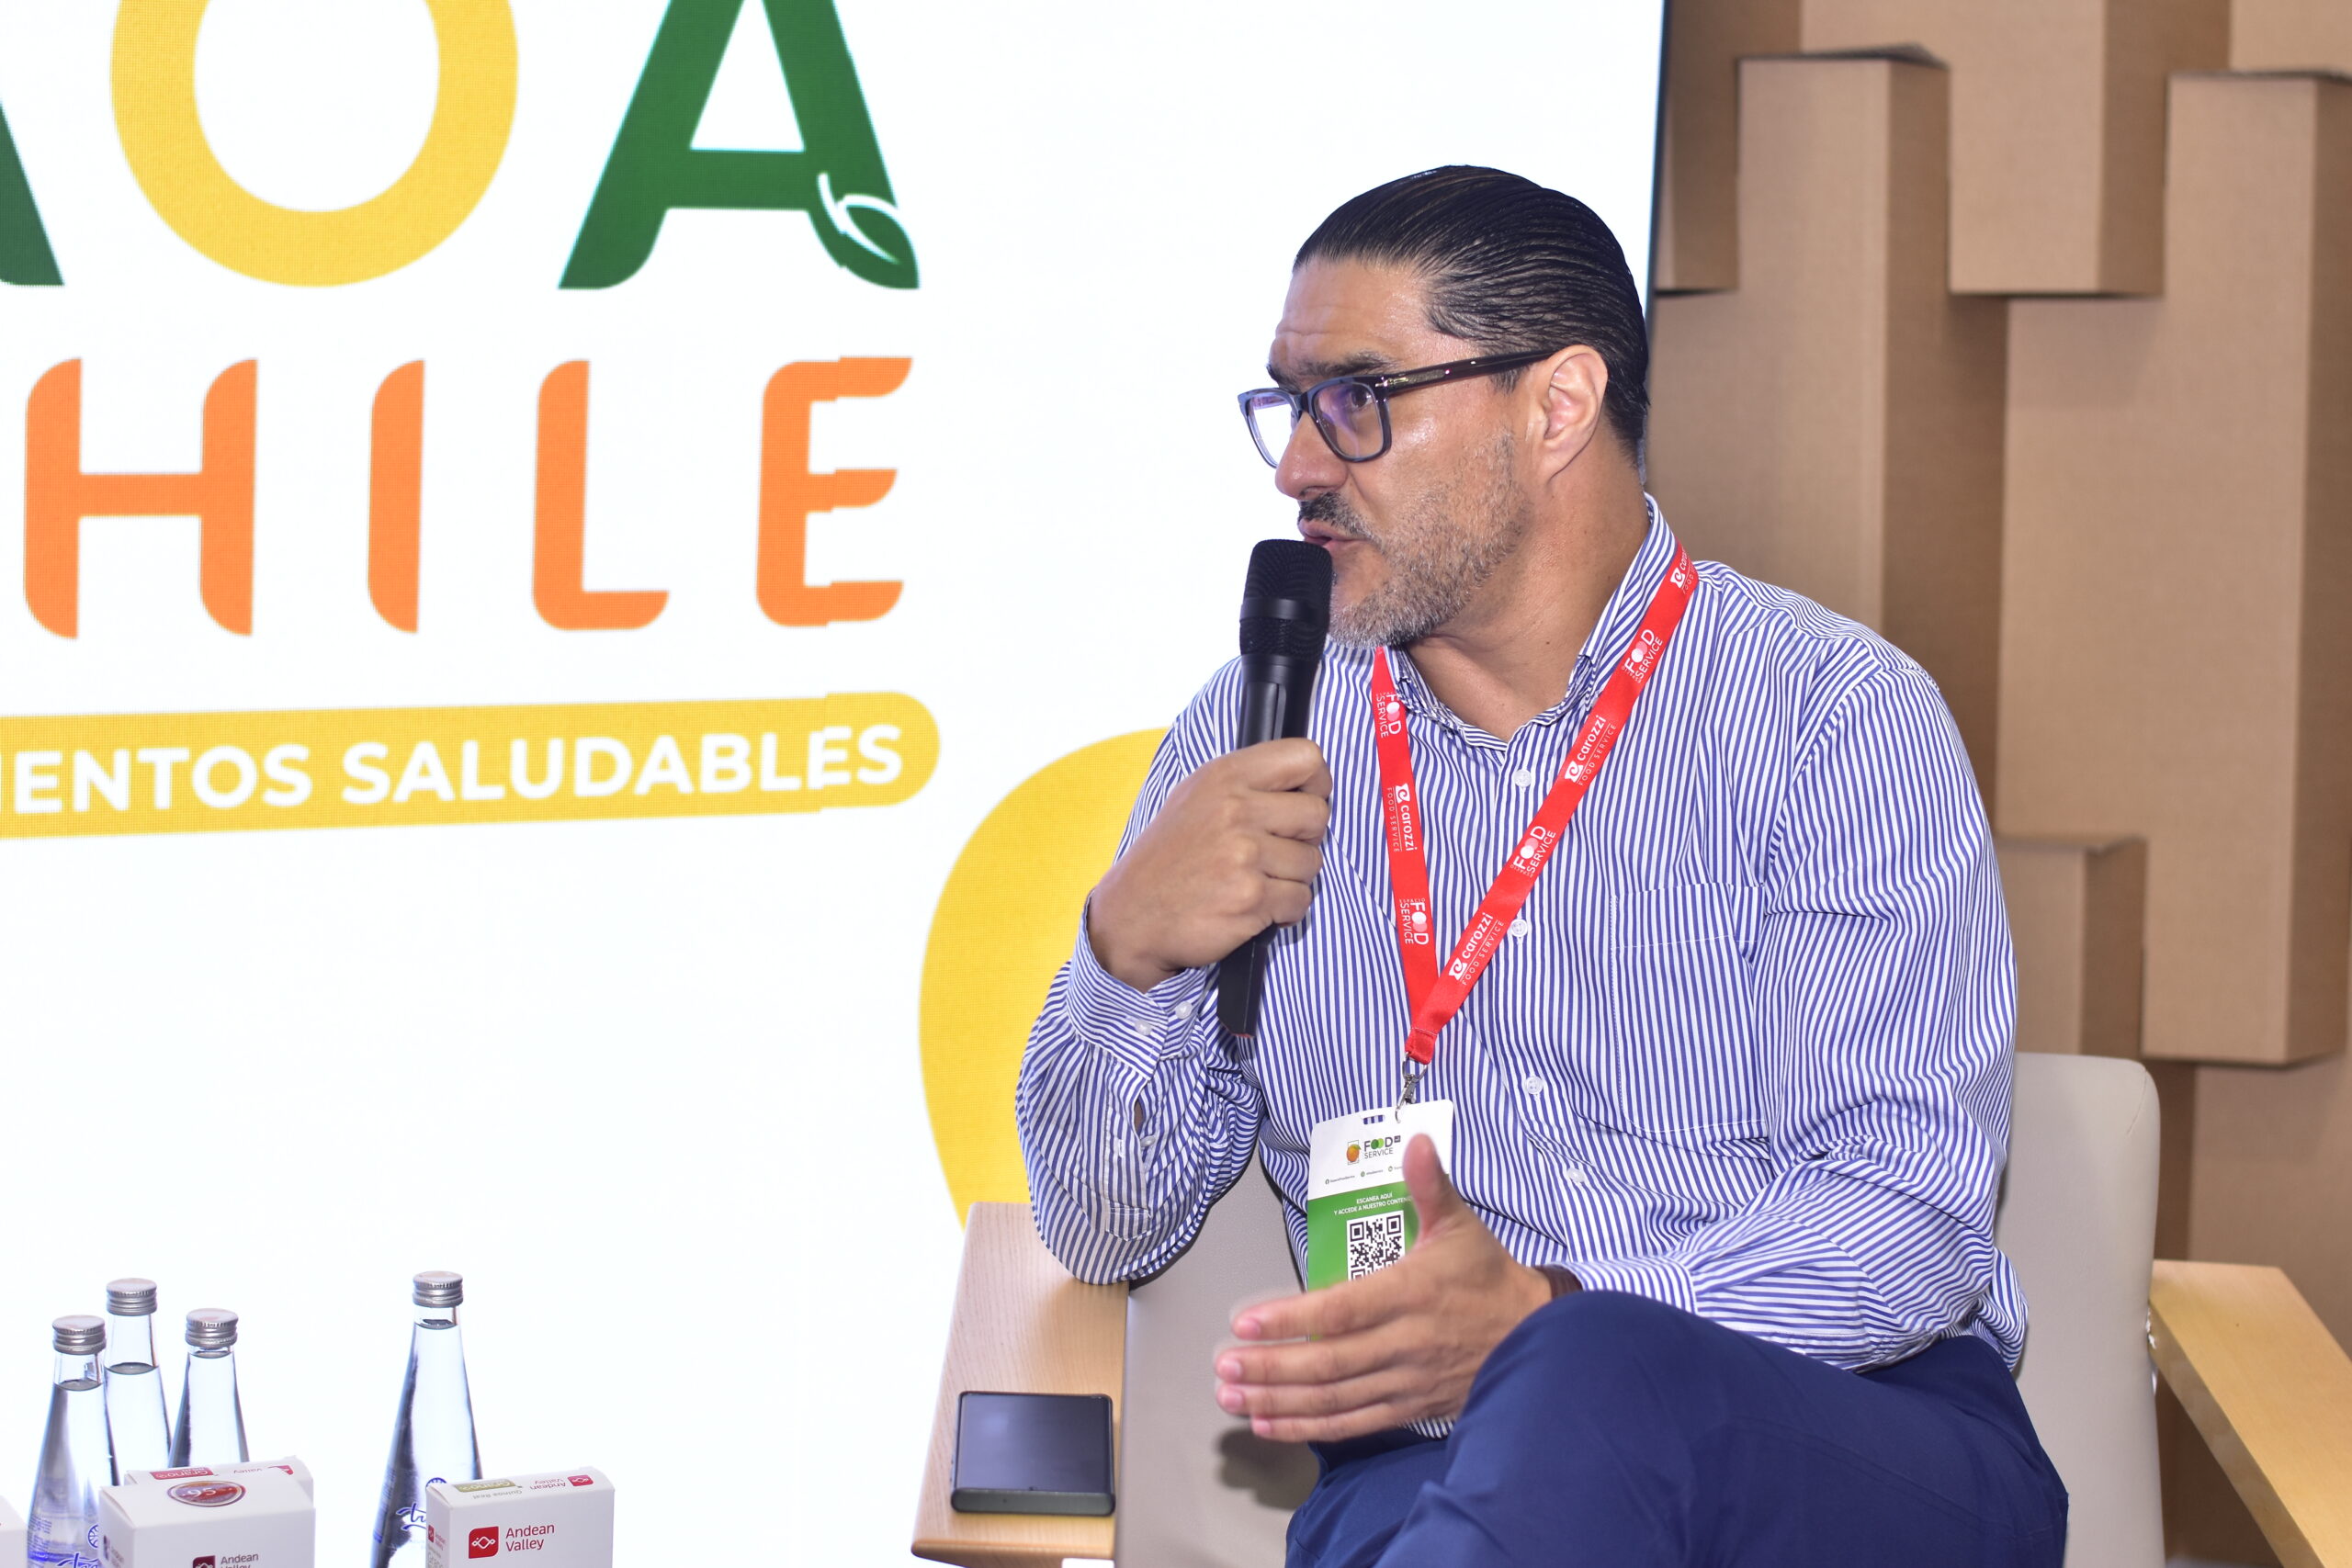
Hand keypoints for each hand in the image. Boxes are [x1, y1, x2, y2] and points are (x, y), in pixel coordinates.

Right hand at [1088, 738, 1331, 991]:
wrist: (1132, 916)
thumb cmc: (1169, 859)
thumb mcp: (1197, 798)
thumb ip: (1248, 784)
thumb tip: (1308, 783)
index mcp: (1224, 776)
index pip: (1305, 757)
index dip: (1316, 784)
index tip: (1301, 804)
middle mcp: (1234, 809)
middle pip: (1317, 814)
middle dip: (1305, 838)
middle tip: (1273, 852)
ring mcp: (1243, 854)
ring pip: (1312, 862)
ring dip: (1291, 878)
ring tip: (1252, 881)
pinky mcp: (1250, 897)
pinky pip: (1300, 899)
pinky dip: (1283, 910)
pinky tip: (1251, 906)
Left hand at [1212, 1135, 1558, 1441]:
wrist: (1533, 1337)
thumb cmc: (1487, 1277)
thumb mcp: (1461, 1226)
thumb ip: (1431, 1185)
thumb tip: (1415, 1139)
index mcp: (1409, 1294)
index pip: (1340, 1311)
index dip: (1291, 1320)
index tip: (1246, 1322)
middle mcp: (1402, 1344)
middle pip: (1328, 1362)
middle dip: (1271, 1367)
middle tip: (1224, 1366)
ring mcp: (1403, 1381)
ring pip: (1333, 1398)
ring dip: (1278, 1400)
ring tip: (1231, 1396)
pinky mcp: (1407, 1408)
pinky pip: (1352, 1424)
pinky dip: (1308, 1427)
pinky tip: (1269, 1423)